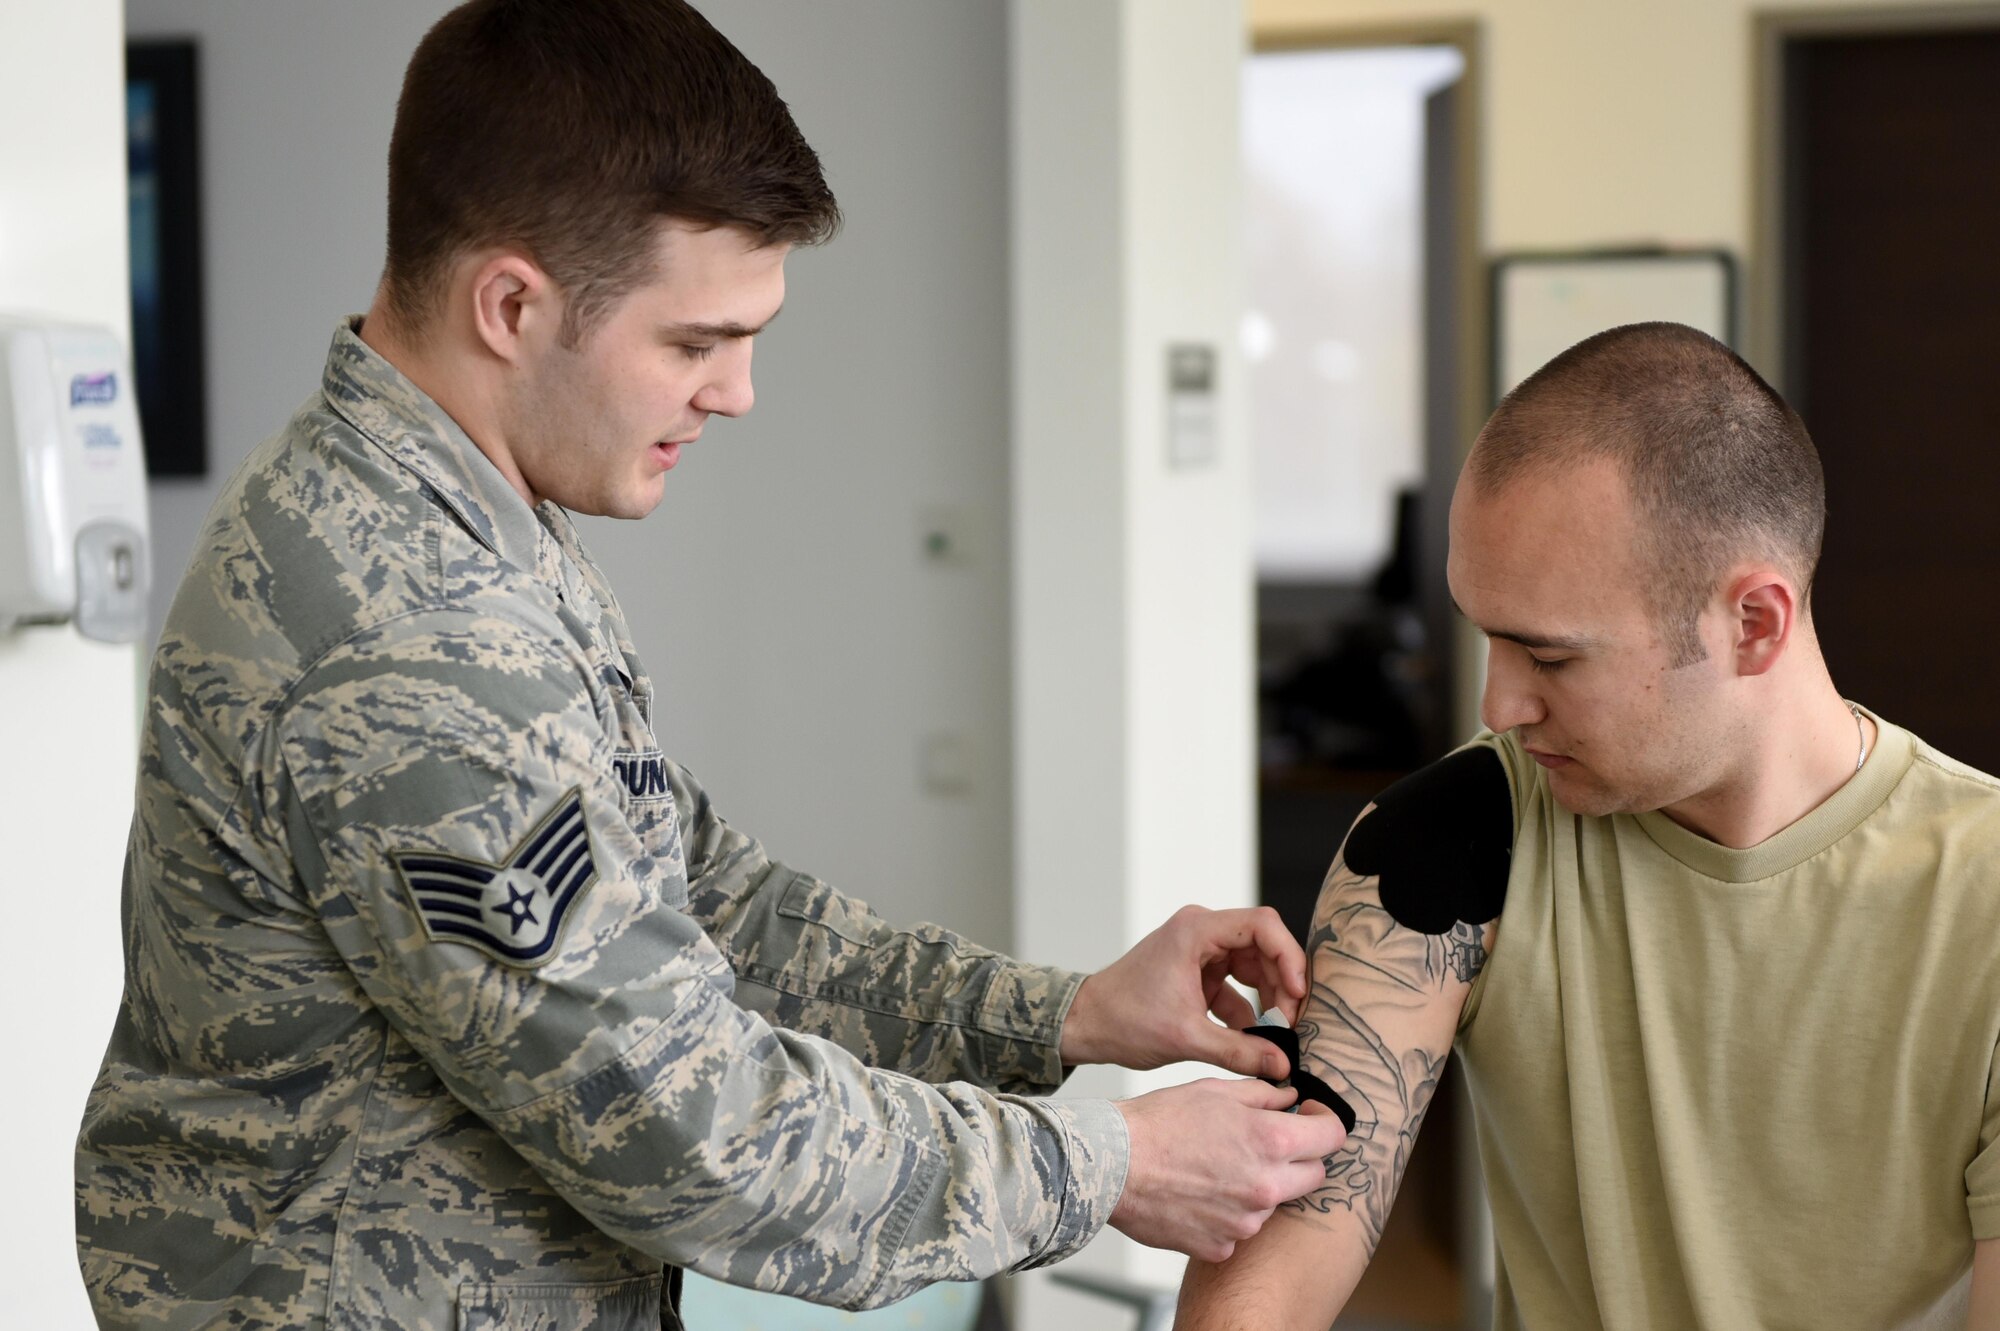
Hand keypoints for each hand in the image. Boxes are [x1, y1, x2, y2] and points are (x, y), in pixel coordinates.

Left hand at [1060, 905, 1306, 1079]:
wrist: (1086, 1025)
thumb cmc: (1123, 1021)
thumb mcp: (1186, 1039)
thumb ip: (1238, 1051)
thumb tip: (1283, 1064)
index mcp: (1195, 930)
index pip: (1261, 925)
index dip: (1288, 956)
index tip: (1298, 992)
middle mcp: (1200, 932)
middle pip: (1263, 945)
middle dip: (1281, 982)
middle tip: (1292, 1021)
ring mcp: (1200, 951)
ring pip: (1254, 965)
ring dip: (1268, 998)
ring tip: (1278, 1033)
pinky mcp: (1198, 972)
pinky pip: (1237, 984)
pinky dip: (1249, 1009)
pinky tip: (1255, 1040)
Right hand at [1109, 1078, 1347, 1262]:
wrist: (1112, 1166)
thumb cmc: (1158, 1123)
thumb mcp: (1215, 1091)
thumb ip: (1263, 1095)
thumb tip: (1290, 1099)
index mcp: (1271, 1141)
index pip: (1331, 1137)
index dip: (1323, 1123)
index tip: (1310, 1119)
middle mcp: (1267, 1187)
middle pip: (1313, 1175)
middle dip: (1298, 1157)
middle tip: (1263, 1143)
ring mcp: (1245, 1222)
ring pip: (1273, 1203)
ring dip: (1258, 1187)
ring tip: (1215, 1168)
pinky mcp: (1221, 1246)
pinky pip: (1239, 1229)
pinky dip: (1227, 1214)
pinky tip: (1198, 1194)